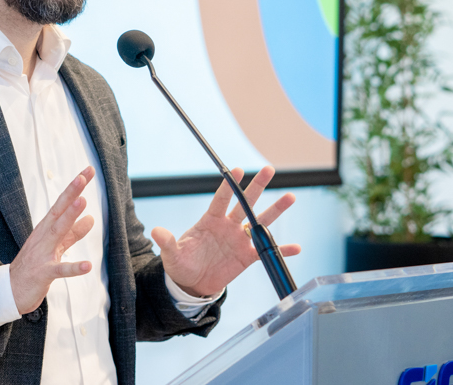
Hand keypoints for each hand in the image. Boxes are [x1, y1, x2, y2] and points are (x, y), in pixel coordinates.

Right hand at [8, 166, 96, 314]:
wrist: (9, 291)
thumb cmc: (32, 266)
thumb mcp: (54, 246)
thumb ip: (72, 234)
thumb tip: (91, 218)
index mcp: (45, 229)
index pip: (61, 204)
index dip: (74, 188)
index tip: (87, 171)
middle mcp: (42, 237)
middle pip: (58, 211)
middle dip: (71, 193)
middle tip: (82, 177)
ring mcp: (42, 254)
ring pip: (57, 232)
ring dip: (70, 217)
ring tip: (83, 202)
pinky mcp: (43, 273)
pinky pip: (60, 270)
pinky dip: (73, 267)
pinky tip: (87, 265)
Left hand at [152, 166, 300, 297]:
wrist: (192, 283)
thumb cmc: (181, 264)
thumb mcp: (172, 254)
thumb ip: (168, 242)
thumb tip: (156, 231)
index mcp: (210, 220)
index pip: (221, 199)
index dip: (228, 186)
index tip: (237, 170)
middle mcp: (228, 226)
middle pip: (245, 203)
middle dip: (257, 187)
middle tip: (269, 169)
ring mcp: (239, 240)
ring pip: (260, 222)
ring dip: (275, 210)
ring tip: (290, 197)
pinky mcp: (248, 257)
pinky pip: (267, 251)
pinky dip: (281, 250)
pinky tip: (296, 247)